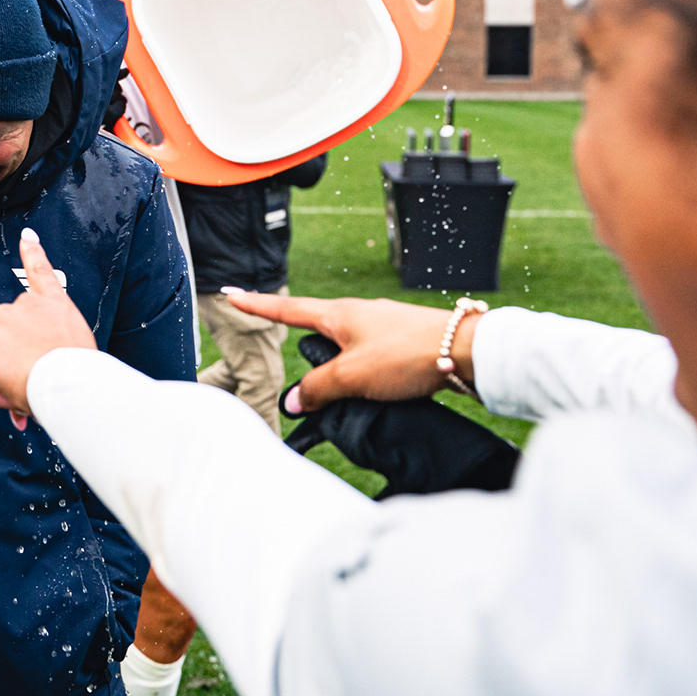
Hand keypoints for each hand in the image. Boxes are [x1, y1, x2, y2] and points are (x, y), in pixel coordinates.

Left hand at [0, 230, 93, 428]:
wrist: (69, 380)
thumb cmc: (80, 375)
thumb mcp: (75, 358)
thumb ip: (53, 364)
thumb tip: (35, 395)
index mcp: (54, 302)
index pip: (40, 270)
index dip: (32, 251)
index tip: (27, 236)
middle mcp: (26, 303)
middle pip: (9, 334)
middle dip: (15, 363)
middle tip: (32, 390)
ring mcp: (3, 318)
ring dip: (1, 376)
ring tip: (24, 392)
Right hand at [224, 292, 475, 410]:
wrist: (465, 350)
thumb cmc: (407, 355)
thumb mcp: (351, 376)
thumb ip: (317, 389)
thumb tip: (295, 401)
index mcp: (338, 314)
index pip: (286, 309)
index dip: (256, 305)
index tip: (231, 294)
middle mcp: (357, 315)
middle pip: (317, 331)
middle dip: (304, 350)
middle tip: (304, 378)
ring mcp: (381, 327)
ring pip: (345, 349)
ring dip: (338, 369)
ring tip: (344, 396)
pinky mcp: (402, 343)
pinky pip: (368, 360)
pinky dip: (362, 376)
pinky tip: (373, 393)